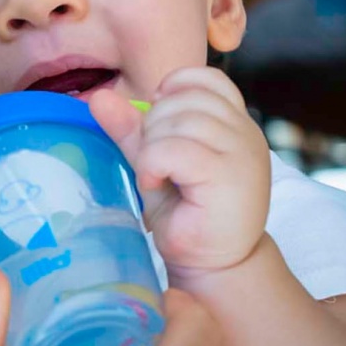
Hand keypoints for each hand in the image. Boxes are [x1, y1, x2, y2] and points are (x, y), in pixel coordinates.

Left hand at [89, 67, 270, 274]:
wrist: (214, 266)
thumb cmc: (186, 213)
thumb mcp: (155, 162)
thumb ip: (133, 129)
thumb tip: (99, 97)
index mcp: (235, 122)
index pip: (207, 79)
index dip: (174, 91)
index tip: (158, 126)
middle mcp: (246, 132)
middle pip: (186, 98)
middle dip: (154, 125)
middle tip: (155, 163)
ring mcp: (243, 153)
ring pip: (179, 121)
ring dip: (152, 148)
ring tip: (156, 176)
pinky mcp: (230, 177)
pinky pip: (175, 149)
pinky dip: (153, 164)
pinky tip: (153, 184)